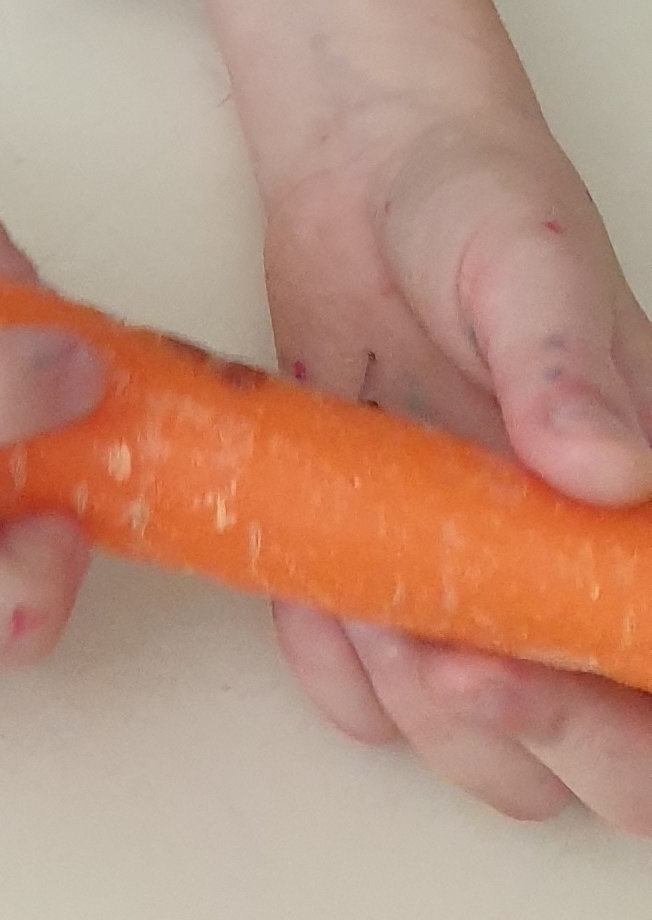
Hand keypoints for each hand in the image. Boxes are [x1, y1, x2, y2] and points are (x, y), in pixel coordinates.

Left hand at [197, 0, 651, 830]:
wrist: (361, 168)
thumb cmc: (474, 198)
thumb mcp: (525, 261)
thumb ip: (566, 362)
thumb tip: (606, 469)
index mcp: (648, 515)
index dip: (609, 719)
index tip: (505, 665)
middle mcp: (578, 571)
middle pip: (600, 761)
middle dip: (520, 732)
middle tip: (430, 653)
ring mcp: (488, 585)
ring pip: (484, 747)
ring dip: (418, 709)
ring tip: (363, 592)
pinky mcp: (393, 574)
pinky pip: (369, 693)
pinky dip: (337, 669)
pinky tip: (311, 584)